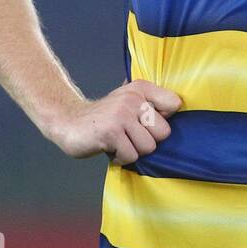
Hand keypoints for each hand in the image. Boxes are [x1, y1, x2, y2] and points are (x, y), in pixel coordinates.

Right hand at [46, 79, 181, 164]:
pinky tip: (110, 149)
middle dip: (148, 141)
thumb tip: (179, 109)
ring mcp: (121, 114)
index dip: (164, 120)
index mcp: (140, 88)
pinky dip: (121, 158)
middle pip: (164, 132)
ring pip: (148, 147)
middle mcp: (132, 98)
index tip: (147, 123)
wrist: (67, 121)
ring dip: (133, 151)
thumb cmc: (104, 117)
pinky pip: (131, 156)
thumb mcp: (127, 101)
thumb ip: (150, 104)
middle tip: (130, 137)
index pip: (174, 103)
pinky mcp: (111, 132)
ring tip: (119, 142)